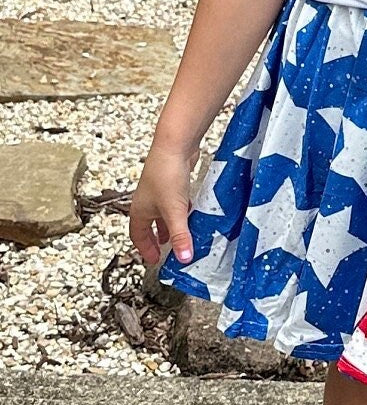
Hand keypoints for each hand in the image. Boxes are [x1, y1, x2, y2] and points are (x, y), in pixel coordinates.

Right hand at [128, 143, 198, 265]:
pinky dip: (179, 210)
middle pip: (148, 225)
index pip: (137, 236)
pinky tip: (190, 211)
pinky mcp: (171, 181)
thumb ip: (180, 236)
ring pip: (162, 213)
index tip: (153, 260)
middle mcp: (146, 201)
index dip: (145, 249)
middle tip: (165, 250)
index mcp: (139, 210)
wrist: (174, 145)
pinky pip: (173, 201)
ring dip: (169, 224)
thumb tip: (183, 259)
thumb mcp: (175, 211)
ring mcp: (158, 190)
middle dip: (156, 238)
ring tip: (179, 234)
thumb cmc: (167, 175)